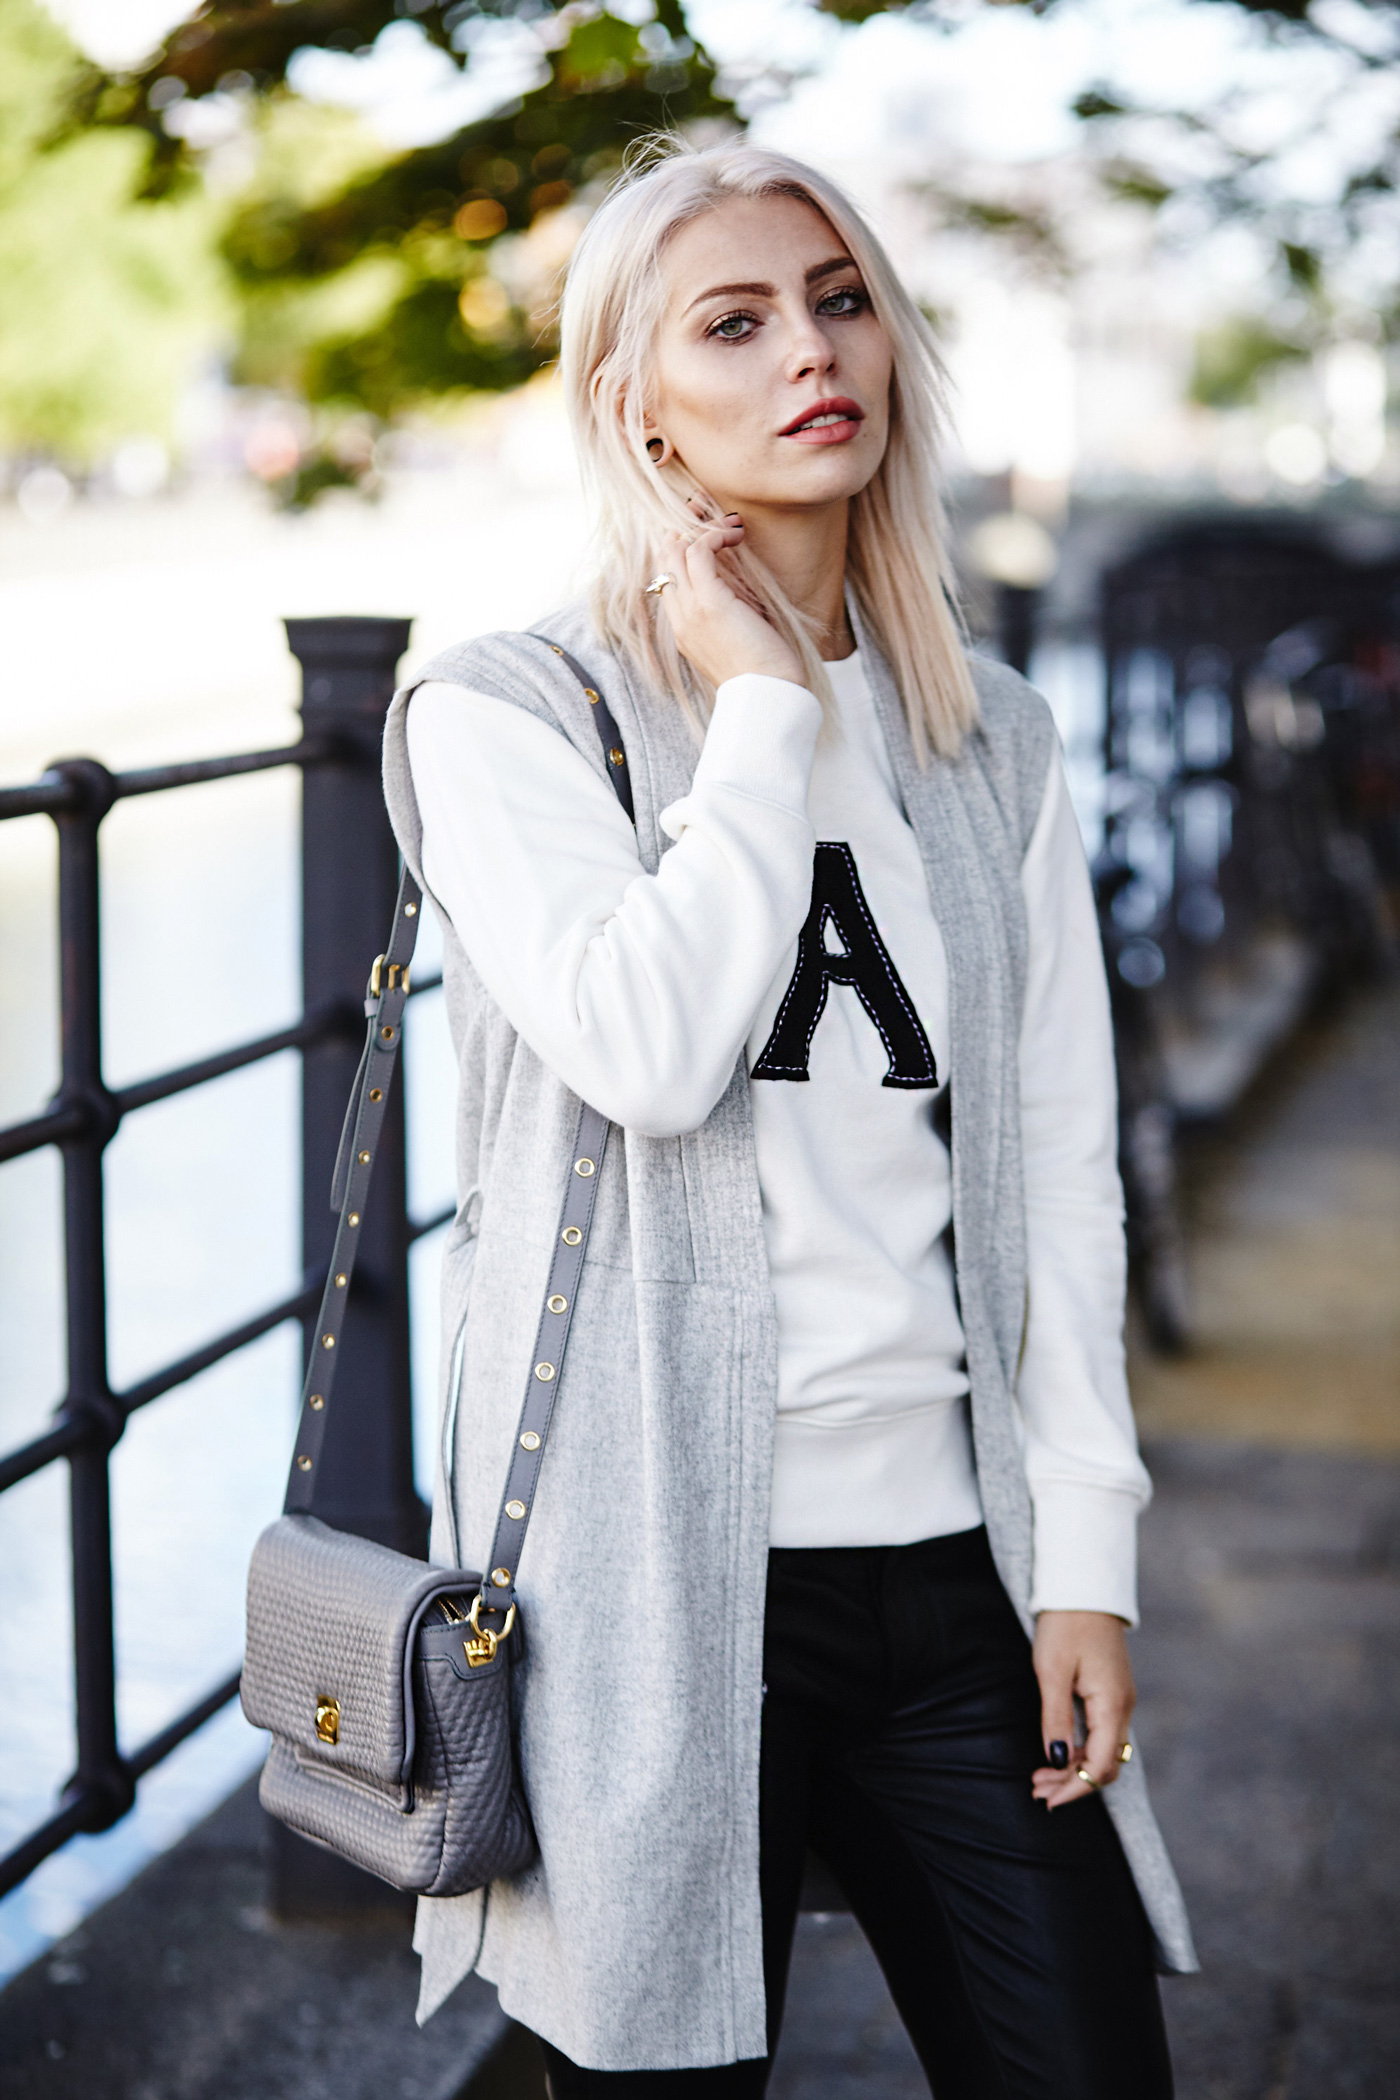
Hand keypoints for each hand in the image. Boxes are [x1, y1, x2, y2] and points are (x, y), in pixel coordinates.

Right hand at [652, 516, 803, 688]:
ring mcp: (691, 611)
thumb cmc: (764, 675)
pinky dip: (714, 535)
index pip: (668, 582)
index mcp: (685, 632)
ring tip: (732, 529)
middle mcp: (681, 620)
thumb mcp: (741, 646)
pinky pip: (698, 552)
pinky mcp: (709, 602)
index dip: (680, 554)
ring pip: (676, 552)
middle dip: (686, 535)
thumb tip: (745, 600)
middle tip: (719, 527)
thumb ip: (732, 621)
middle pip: (665, 562)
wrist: (766, 696)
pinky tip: (735, 534)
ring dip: (703, 531)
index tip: (707, 539)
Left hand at [1030, 1610, 1134, 1809]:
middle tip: (1037, 1791)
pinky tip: (1057, 1752)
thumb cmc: (1065, 1624)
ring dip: (1076, 1768)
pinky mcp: (1112, 1692)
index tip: (1047, 1800)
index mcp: (1112, 1705)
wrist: (1083, 1586)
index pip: (1099, 1765)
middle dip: (1074, 1783)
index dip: (1075, 1788)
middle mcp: (1123, 1707)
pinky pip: (1102, 1734)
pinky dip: (1081, 1750)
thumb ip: (1055, 1718)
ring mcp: (1120, 1700)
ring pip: (1105, 1751)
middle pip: (1106, 1764)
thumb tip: (1055, 1760)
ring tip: (1040, 1777)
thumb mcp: (1051, 1671)